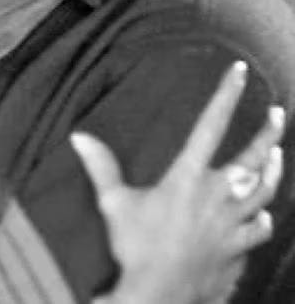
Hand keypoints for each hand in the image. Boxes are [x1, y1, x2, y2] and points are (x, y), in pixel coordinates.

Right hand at [72, 61, 284, 303]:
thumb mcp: (114, 203)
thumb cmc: (136, 246)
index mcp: (187, 177)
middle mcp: (217, 194)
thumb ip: (102, 168)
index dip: (226, 96)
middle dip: (269, 132)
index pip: (211, 126)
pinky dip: (263, 220)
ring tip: (278, 156)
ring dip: (273, 171)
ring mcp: (232, 222)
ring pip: (264, 190)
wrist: (160, 291)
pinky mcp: (238, 247)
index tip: (238, 72)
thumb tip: (80, 137)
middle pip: (253, 157)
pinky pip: (259, 229)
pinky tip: (264, 216)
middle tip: (278, 113)